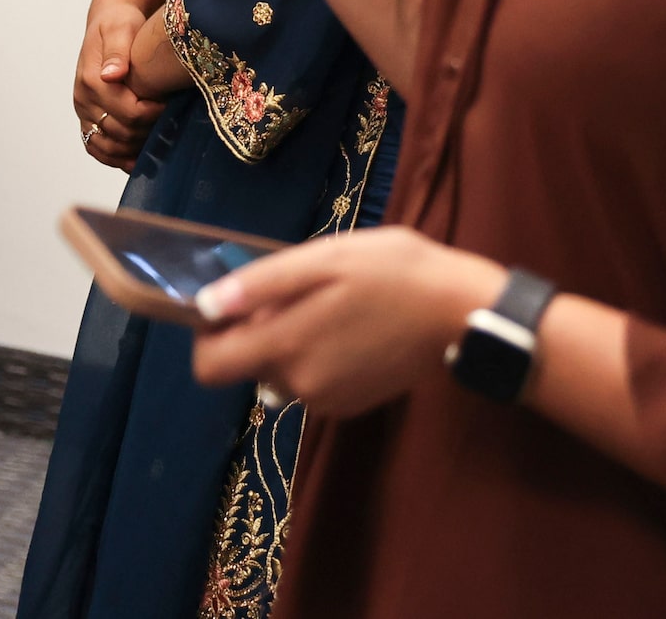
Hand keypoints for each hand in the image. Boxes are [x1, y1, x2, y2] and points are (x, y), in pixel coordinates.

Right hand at [76, 0, 175, 169]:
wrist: (108, 22)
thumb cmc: (119, 23)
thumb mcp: (120, 28)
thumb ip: (118, 52)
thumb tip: (111, 75)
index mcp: (92, 79)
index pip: (128, 113)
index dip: (154, 115)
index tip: (171, 105)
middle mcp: (83, 98)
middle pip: (120, 133)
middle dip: (147, 132)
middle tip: (170, 125)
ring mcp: (83, 110)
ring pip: (106, 146)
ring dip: (131, 151)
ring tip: (156, 147)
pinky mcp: (87, 117)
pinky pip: (96, 147)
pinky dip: (115, 158)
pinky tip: (135, 161)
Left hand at [191, 226, 508, 418]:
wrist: (460, 313)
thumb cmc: (393, 273)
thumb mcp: (324, 260)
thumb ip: (259, 286)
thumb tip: (204, 306)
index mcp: (286, 349)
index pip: (210, 369)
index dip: (208, 337)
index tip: (230, 306)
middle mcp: (300, 387)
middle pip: (248, 366)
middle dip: (258, 330)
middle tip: (299, 290)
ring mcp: (328, 402)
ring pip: (281, 372)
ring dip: (290, 341)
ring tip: (332, 303)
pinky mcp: (353, 405)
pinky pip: (312, 381)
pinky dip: (318, 356)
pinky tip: (351, 326)